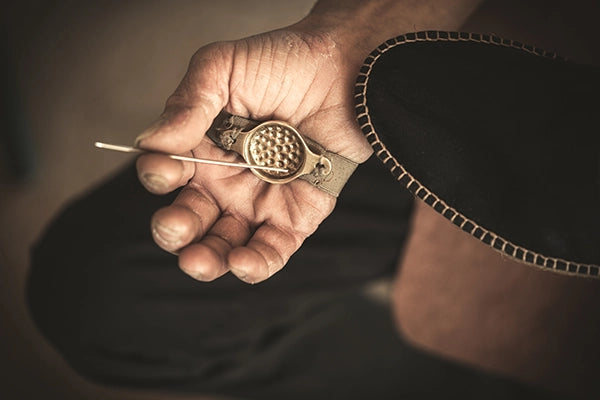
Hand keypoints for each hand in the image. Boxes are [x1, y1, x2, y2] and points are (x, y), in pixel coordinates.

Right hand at [135, 27, 371, 283]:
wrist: (346, 70)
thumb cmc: (286, 61)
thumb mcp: (224, 66)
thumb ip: (187, 102)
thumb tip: (151, 141)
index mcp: (202, 147)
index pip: (167, 174)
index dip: (160, 176)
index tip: (167, 169)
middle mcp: (225, 180)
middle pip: (190, 219)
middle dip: (175, 230)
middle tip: (175, 229)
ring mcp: (259, 201)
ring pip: (225, 243)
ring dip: (208, 258)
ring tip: (198, 261)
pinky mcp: (296, 216)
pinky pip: (272, 249)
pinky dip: (256, 264)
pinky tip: (242, 263)